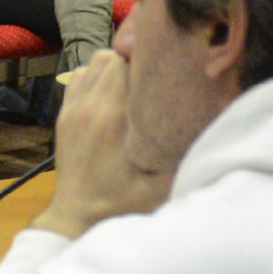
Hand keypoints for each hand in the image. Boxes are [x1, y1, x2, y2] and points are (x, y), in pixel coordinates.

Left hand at [37, 52, 173, 236]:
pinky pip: (78, 78)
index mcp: (112, 120)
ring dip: (114, 67)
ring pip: (94, 63)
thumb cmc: (118, 203)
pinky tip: (109, 94)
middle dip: (133, 60)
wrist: (76, 216)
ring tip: (131, 84)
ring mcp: (73, 110)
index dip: (146, 59)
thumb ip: (180, 158)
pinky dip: (94, 77)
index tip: (163, 70)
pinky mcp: (64, 115)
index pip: (125, 63)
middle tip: (151, 77)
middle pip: (111, 57)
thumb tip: (208, 131)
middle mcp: (90, 108)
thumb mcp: (157, 188)